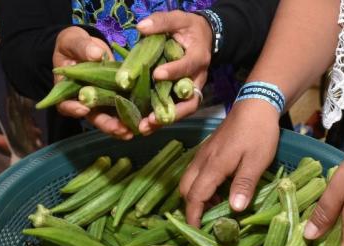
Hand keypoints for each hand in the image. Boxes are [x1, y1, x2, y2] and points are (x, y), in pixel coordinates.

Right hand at [52, 27, 132, 139]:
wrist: (90, 47)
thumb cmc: (74, 45)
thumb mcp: (73, 41)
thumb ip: (83, 48)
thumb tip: (96, 54)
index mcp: (69, 91)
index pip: (66, 105)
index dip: (74, 109)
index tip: (84, 108)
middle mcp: (87, 102)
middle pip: (95, 118)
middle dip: (108, 125)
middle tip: (120, 129)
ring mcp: (105, 102)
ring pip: (115, 119)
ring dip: (127, 125)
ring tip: (139, 128)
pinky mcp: (121, 97)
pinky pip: (130, 109)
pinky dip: (140, 115)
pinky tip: (150, 118)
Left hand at [136, 10, 211, 133]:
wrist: (203, 37)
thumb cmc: (188, 28)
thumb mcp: (178, 19)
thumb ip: (161, 22)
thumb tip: (141, 28)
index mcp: (198, 57)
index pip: (188, 66)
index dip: (174, 71)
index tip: (157, 75)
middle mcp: (198, 78)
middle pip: (191, 101)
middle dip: (172, 112)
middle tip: (153, 119)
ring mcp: (191, 90)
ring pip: (183, 110)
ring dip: (164, 120)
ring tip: (144, 128)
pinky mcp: (182, 96)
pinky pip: (174, 110)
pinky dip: (160, 119)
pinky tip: (143, 125)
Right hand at [179, 100, 279, 225]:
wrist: (256, 104)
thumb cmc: (258, 133)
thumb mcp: (256, 161)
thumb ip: (244, 185)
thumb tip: (235, 209)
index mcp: (213, 166)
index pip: (195, 196)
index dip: (193, 216)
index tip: (196, 231)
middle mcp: (202, 160)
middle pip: (185, 189)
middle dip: (191, 207)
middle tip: (206, 222)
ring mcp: (204, 153)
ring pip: (188, 179)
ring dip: (196, 196)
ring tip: (215, 208)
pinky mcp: (208, 149)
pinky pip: (196, 171)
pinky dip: (201, 185)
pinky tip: (219, 189)